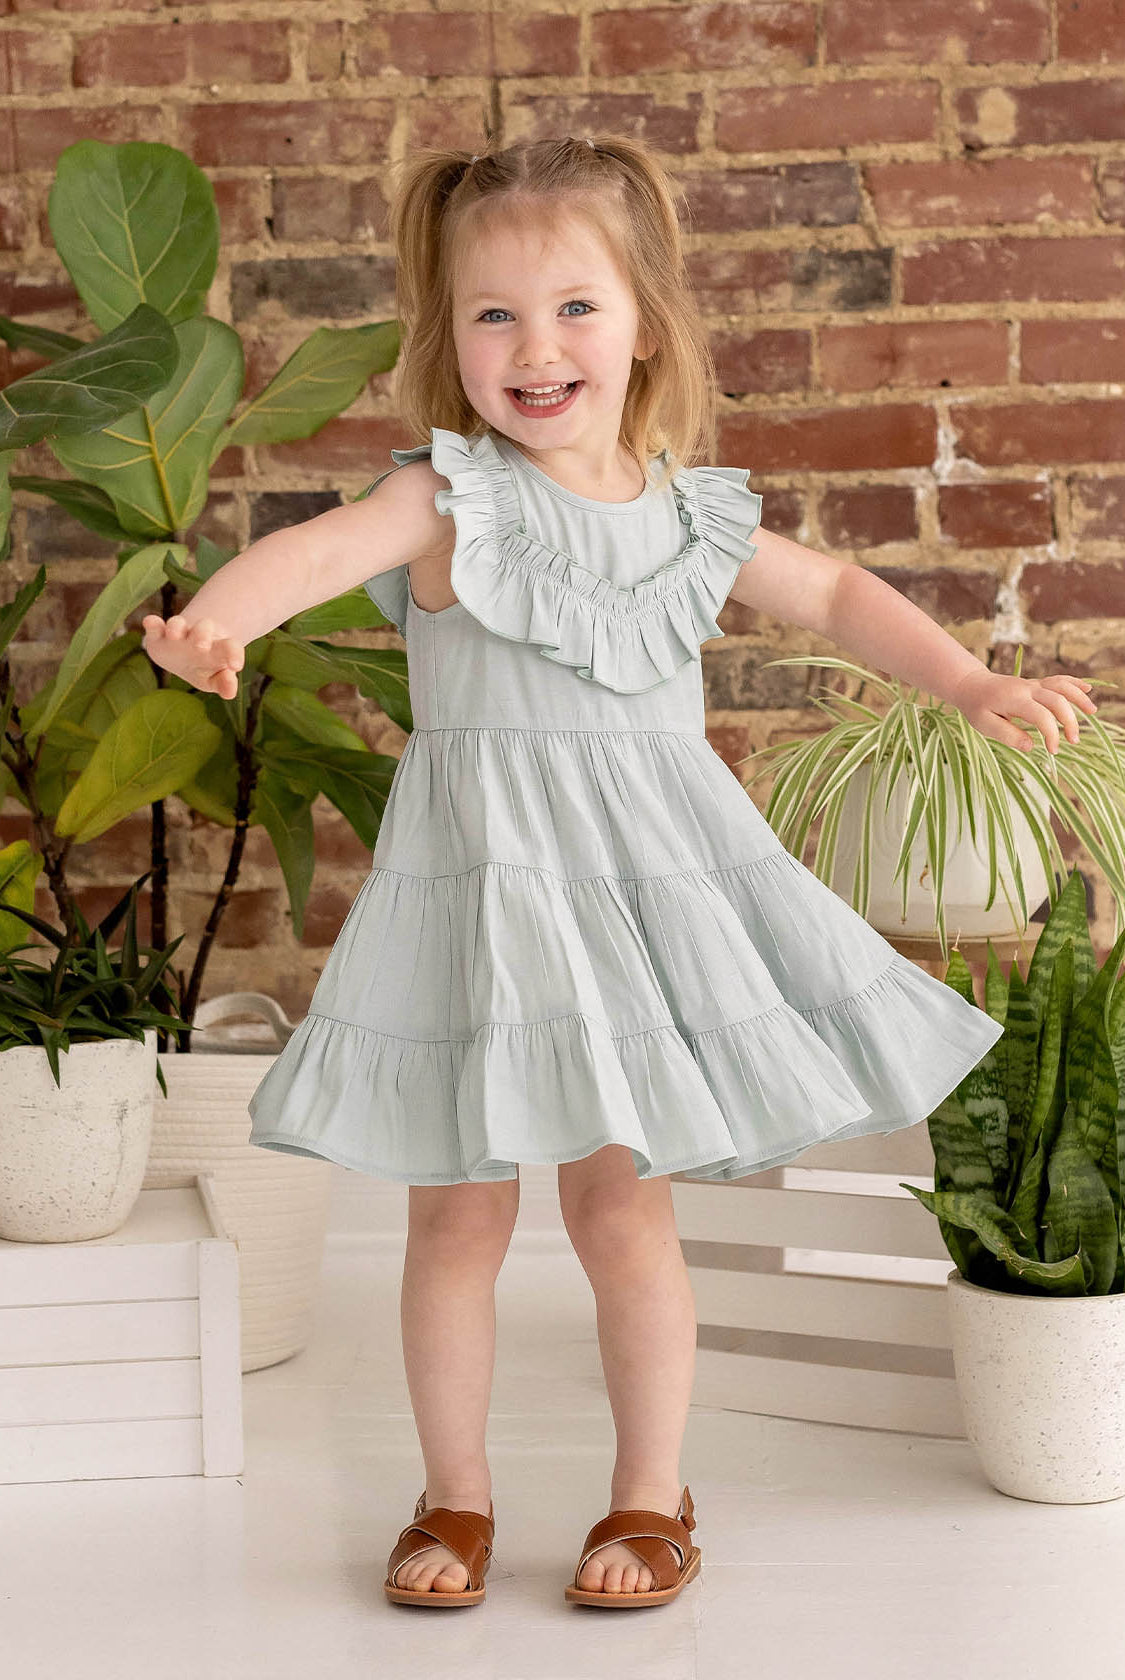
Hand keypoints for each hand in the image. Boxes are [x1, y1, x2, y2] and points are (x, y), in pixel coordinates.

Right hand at [141, 613, 244, 700]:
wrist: (186, 653)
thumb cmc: (206, 669)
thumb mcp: (215, 679)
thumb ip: (223, 683)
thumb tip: (230, 693)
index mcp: (217, 648)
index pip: (230, 647)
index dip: (234, 654)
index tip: (236, 666)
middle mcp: (198, 636)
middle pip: (203, 630)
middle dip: (202, 635)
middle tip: (202, 647)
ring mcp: (178, 634)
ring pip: (178, 624)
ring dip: (176, 628)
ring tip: (173, 635)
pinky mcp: (158, 635)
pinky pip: (155, 626)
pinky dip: (152, 624)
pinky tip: (149, 622)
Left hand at [950, 667, 1096, 754]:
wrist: (971, 685)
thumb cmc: (976, 707)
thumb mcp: (984, 725)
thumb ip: (1007, 735)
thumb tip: (1031, 746)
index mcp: (1014, 699)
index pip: (1042, 716)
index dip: (1051, 734)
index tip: (1053, 751)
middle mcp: (1027, 688)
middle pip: (1057, 700)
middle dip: (1069, 721)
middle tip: (1073, 741)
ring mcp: (1032, 684)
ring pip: (1061, 686)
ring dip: (1078, 698)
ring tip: (1092, 712)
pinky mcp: (1035, 684)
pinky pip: (1057, 680)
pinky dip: (1073, 683)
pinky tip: (1087, 689)